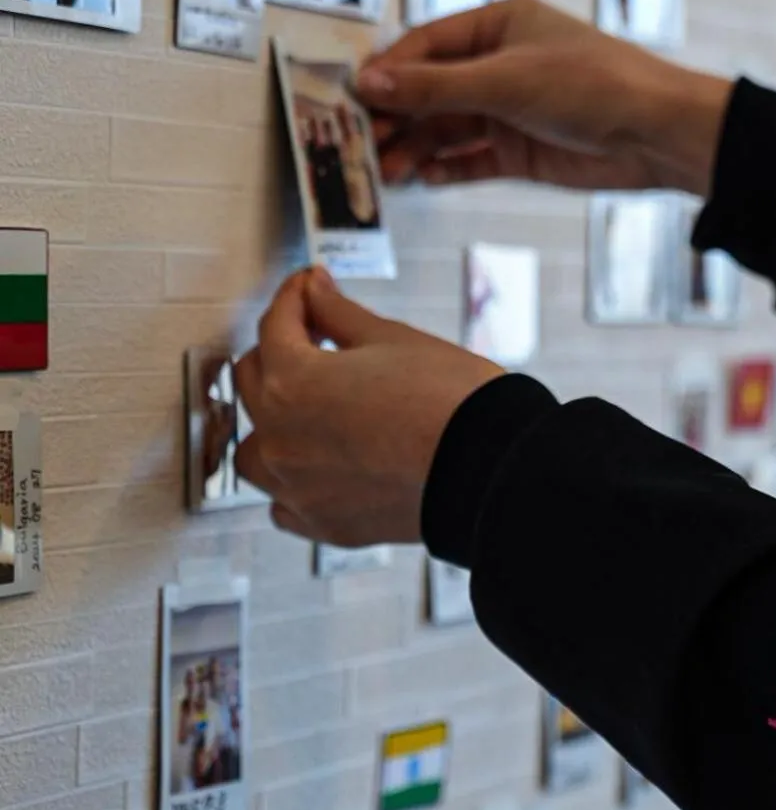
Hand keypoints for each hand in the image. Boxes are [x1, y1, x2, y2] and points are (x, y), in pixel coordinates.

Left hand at [234, 269, 502, 546]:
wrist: (490, 468)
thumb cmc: (448, 398)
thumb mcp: (390, 338)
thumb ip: (338, 313)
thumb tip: (314, 289)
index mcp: (291, 382)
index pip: (275, 325)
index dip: (297, 296)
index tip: (312, 285)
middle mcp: (280, 438)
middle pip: (251, 381)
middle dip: (278, 351)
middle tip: (314, 337)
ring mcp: (296, 487)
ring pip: (254, 451)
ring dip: (270, 422)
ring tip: (306, 409)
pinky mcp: (322, 524)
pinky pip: (282, 503)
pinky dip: (291, 483)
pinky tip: (318, 466)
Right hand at [358, 0, 730, 199]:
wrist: (657, 135)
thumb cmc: (592, 84)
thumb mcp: (505, 80)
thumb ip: (434, 86)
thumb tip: (368, 81)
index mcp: (499, 25)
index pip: (426, 44)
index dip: (390, 71)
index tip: (354, 97)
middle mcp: (501, 64)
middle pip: (431, 90)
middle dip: (398, 116)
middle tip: (364, 143)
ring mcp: (510, 110)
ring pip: (446, 128)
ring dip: (416, 148)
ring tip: (388, 172)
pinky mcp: (520, 152)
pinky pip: (470, 160)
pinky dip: (446, 169)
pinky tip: (423, 180)